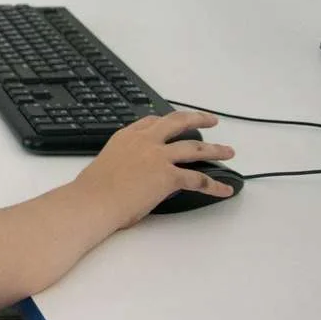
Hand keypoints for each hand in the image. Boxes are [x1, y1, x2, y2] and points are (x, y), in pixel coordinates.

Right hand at [74, 112, 236, 228]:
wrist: (94, 200)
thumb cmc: (92, 189)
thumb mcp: (106, 163)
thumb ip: (123, 161)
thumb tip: (131, 173)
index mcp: (126, 137)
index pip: (150, 121)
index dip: (165, 120)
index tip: (173, 120)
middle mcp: (145, 141)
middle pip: (178, 123)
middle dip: (198, 119)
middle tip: (211, 120)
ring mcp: (158, 157)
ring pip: (195, 147)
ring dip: (215, 148)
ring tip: (228, 151)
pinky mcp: (169, 176)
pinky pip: (198, 180)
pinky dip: (214, 185)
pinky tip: (225, 189)